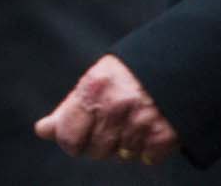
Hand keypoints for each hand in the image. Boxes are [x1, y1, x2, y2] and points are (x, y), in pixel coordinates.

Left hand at [35, 54, 179, 164]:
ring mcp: (141, 122)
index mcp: (92, 89)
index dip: (71, 142)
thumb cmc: (129, 73)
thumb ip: (68, 109)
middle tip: (110, 126)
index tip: (76, 138)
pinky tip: (150, 128)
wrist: (178, 62)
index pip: (68, 137)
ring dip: (125, 145)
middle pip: (96, 150)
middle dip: (99, 144)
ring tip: (133, 122)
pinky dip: (148, 149)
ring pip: (122, 155)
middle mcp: (115, 107)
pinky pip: (148, 158)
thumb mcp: (94, 81)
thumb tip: (42, 131)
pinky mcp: (165, 135)